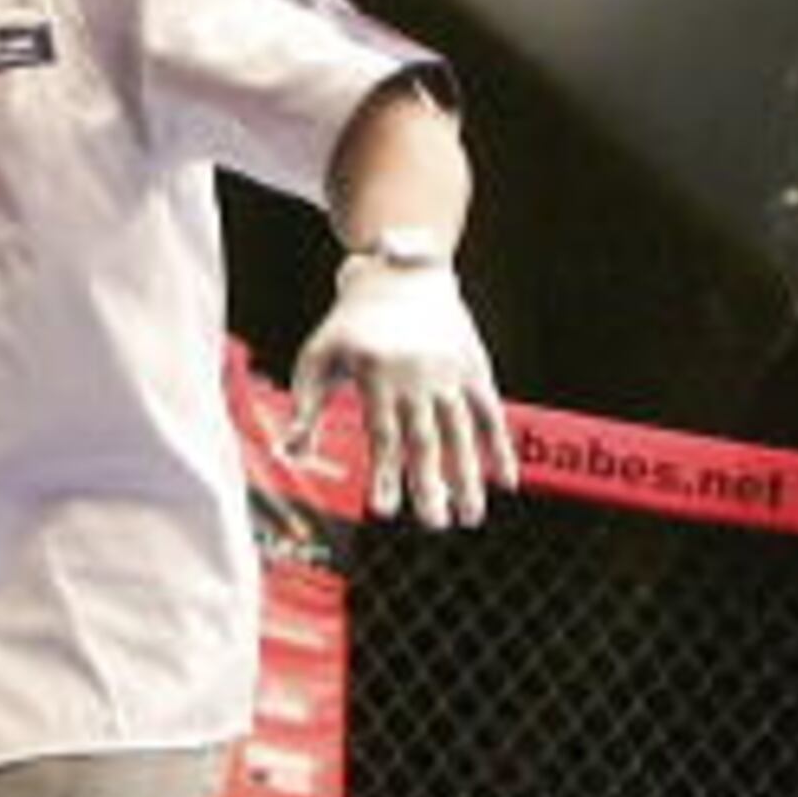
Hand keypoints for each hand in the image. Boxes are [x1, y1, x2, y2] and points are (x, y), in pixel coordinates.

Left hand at [283, 255, 515, 526]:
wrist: (400, 273)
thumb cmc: (349, 325)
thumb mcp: (318, 357)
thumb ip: (306, 407)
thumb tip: (291, 453)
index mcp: (376, 373)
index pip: (381, 434)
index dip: (384, 473)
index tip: (383, 511)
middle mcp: (416, 374)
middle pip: (425, 438)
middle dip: (430, 484)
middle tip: (434, 523)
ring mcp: (450, 371)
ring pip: (461, 432)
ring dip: (469, 476)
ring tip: (470, 517)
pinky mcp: (474, 367)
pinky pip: (490, 413)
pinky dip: (499, 447)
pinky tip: (506, 482)